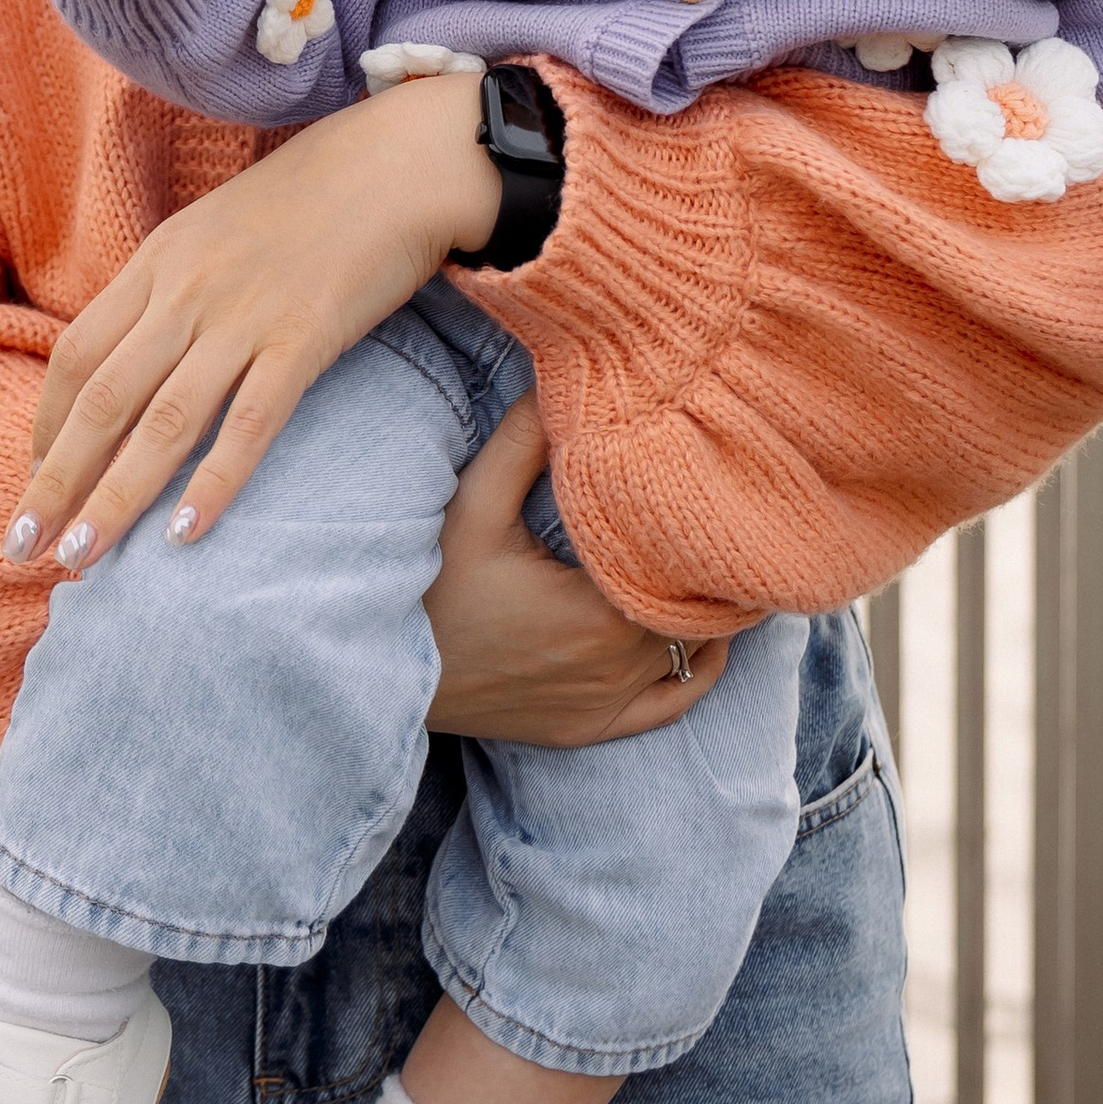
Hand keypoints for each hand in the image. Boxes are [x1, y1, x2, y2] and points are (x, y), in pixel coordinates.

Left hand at [6, 67, 503, 567]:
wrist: (398, 163)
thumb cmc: (313, 198)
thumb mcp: (217, 228)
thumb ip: (174, 287)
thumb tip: (140, 352)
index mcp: (158, 260)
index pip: (76, 355)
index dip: (47, 425)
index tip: (36, 481)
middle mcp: (186, 290)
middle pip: (102, 399)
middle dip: (55, 479)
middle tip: (19, 547)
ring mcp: (243, 315)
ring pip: (161, 421)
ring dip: (114, 496)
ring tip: (81, 559)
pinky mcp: (303, 337)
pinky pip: (249, 421)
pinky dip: (213, 481)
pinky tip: (186, 533)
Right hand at [423, 398, 728, 744]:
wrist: (380, 675)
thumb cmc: (429, 588)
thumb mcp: (474, 503)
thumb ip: (526, 438)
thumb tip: (567, 374)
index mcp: (602, 613)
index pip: (692, 566)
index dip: (706, 526)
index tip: (714, 487)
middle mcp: (616, 668)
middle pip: (701, 609)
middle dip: (710, 563)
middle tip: (721, 514)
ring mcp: (604, 706)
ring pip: (694, 652)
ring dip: (705, 609)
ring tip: (716, 562)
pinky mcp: (585, 729)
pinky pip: (670, 705)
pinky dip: (696, 670)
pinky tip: (707, 640)